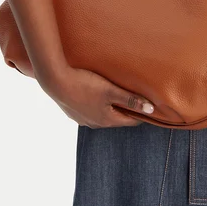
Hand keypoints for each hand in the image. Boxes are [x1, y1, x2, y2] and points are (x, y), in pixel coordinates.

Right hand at [39, 66, 155, 127]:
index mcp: (107, 120)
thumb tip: (151, 110)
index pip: (131, 121)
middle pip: (117, 117)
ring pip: (103, 113)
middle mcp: (95, 123)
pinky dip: (97, 103)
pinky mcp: (74, 112)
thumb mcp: (111, 91)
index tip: (150, 106)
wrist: (55, 82)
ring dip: (111, 105)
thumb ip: (131, 99)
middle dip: (126, 108)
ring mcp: (83, 119)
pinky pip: (91, 109)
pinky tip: (96, 93)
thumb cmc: (85, 85)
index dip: (141, 113)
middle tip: (136, 95)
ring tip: (117, 92)